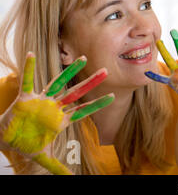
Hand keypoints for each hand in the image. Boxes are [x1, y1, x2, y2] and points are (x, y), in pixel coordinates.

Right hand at [0, 53, 113, 174]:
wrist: (5, 140)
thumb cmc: (26, 143)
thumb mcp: (43, 157)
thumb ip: (57, 166)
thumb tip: (69, 178)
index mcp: (61, 119)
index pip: (83, 110)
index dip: (97, 104)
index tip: (112, 96)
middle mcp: (55, 107)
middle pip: (76, 92)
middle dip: (91, 83)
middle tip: (106, 71)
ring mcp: (42, 100)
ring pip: (58, 82)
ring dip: (70, 71)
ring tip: (82, 58)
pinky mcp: (26, 98)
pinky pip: (29, 81)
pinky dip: (30, 68)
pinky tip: (32, 55)